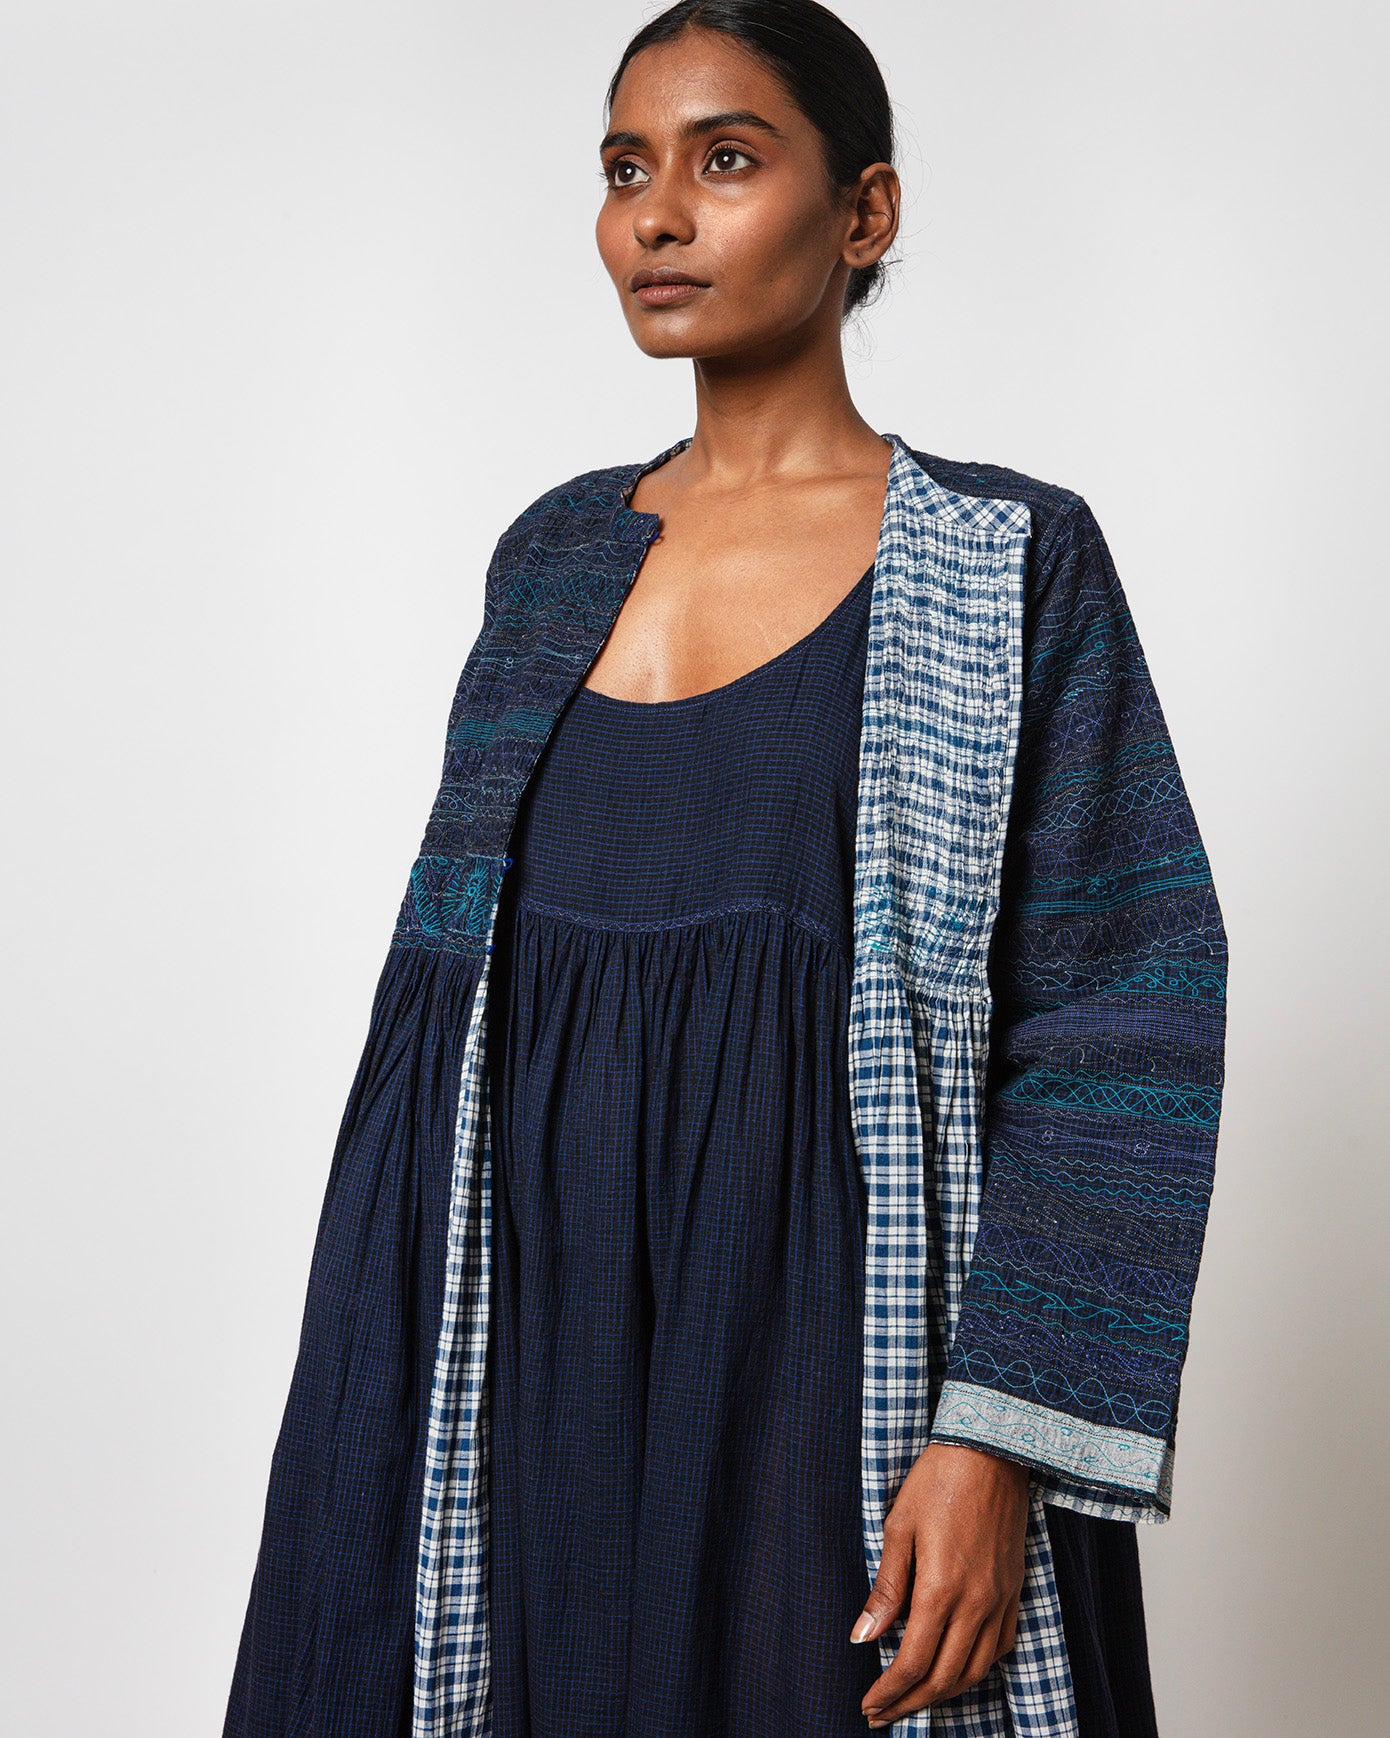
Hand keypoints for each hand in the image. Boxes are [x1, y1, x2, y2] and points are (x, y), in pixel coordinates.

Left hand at [851, 1441, 1029, 1726]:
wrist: (991, 1450)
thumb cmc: (939, 1480)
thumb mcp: (899, 1526)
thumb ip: (886, 1587)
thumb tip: (862, 1636)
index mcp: (942, 1589)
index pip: (913, 1662)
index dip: (888, 1692)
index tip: (868, 1706)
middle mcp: (977, 1604)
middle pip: (944, 1677)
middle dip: (911, 1703)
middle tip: (882, 1715)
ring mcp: (1001, 1599)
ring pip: (975, 1670)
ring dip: (944, 1694)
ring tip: (914, 1700)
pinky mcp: (1015, 1590)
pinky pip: (1000, 1647)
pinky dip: (977, 1669)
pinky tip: (958, 1669)